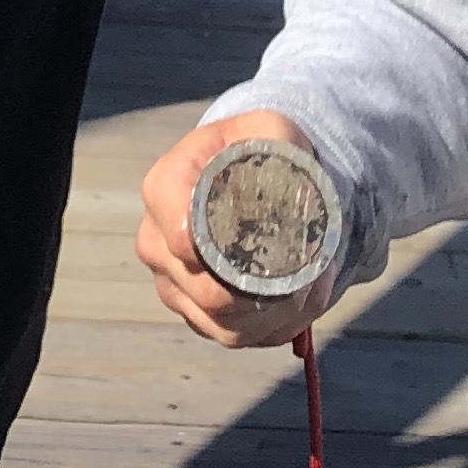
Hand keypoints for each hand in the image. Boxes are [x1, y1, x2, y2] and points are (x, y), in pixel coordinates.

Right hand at [135, 110, 334, 348]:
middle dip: (269, 291)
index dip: (229, 254)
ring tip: (311, 284)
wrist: (248, 177)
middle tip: (312, 270)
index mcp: (164, 188)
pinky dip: (275, 326)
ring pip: (226, 325)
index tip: (281, 246)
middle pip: (209, 293)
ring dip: (278, 313)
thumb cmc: (256, 150)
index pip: (182, 237)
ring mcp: (171, 284)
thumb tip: (290, 181)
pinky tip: (298, 299)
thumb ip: (279, 141)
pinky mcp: (194, 313)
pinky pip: (236, 337)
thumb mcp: (270, 129)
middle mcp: (156, 241)